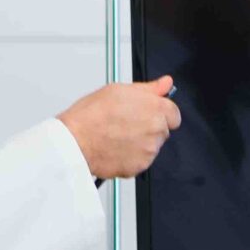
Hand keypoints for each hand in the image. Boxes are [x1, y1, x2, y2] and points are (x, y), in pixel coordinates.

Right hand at [59, 76, 180, 178]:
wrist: (75, 141)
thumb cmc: (91, 115)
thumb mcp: (119, 90)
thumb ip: (149, 88)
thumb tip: (165, 83)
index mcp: (155, 108)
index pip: (174, 113)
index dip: (160, 112)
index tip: (148, 113)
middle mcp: (156, 130)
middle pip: (163, 130)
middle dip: (149, 127)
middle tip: (127, 124)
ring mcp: (149, 150)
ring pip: (152, 146)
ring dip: (140, 142)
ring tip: (118, 135)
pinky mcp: (140, 166)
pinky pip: (141, 161)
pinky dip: (132, 156)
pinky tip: (116, 147)